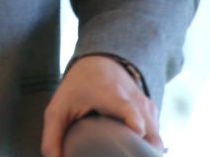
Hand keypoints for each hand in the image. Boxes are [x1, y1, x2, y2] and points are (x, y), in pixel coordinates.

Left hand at [40, 54, 161, 156]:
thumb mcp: (57, 110)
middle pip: (151, 134)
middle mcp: (135, 100)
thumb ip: (52, 140)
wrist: (100, 62)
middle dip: (142, 153)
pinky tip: (132, 154)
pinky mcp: (153, 113)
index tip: (136, 131)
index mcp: (110, 95)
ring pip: (156, 140)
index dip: (134, 121)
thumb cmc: (77, 89)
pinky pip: (156, 138)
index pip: (129, 108)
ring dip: (144, 153)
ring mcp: (147, 107)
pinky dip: (148, 148)